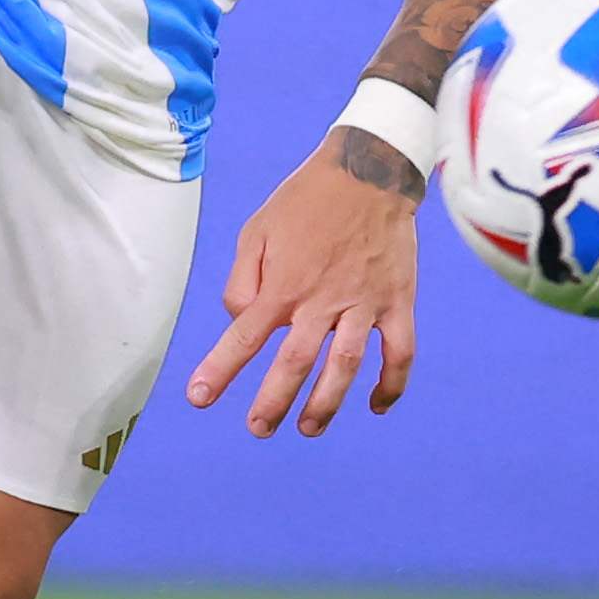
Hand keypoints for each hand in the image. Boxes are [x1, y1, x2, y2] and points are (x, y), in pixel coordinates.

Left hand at [183, 139, 418, 436]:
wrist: (369, 169)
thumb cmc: (305, 201)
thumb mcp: (256, 229)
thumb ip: (241, 280)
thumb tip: (241, 321)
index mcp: (282, 283)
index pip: (243, 338)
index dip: (219, 371)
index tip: (199, 398)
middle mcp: (321, 300)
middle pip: (295, 364)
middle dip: (273, 402)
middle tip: (258, 428)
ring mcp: (363, 303)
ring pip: (345, 367)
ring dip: (326, 404)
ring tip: (308, 427)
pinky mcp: (397, 301)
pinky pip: (400, 352)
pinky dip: (392, 384)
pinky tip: (376, 406)